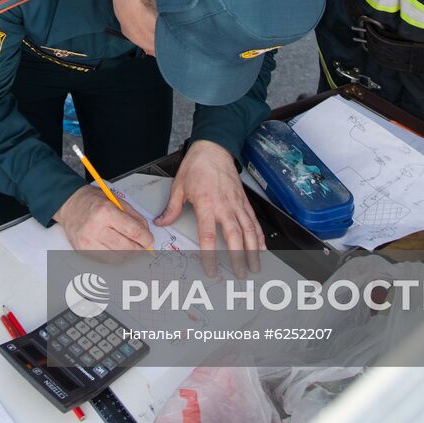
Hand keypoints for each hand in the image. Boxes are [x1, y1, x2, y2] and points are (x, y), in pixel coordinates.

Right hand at [53, 185, 153, 252]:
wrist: (69, 205)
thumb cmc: (92, 201)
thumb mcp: (116, 200)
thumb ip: (133, 216)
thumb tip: (146, 233)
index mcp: (105, 212)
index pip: (133, 231)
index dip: (146, 238)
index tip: (149, 240)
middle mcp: (95, 228)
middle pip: (127, 247)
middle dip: (139, 248)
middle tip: (143, 246)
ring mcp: (88, 241)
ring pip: (118, 257)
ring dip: (128, 254)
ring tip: (130, 247)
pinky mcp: (83, 250)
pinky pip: (106, 260)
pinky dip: (116, 257)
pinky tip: (117, 249)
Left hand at [157, 141, 262, 276]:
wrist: (214, 148)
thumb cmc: (197, 165)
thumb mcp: (179, 186)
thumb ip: (172, 208)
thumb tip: (162, 222)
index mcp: (206, 204)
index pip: (207, 235)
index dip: (210, 255)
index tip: (211, 269)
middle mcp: (224, 205)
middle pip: (234, 236)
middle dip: (238, 257)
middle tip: (240, 274)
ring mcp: (237, 204)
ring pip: (249, 230)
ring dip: (253, 250)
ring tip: (255, 266)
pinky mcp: (244, 201)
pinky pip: (254, 221)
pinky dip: (259, 236)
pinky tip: (262, 248)